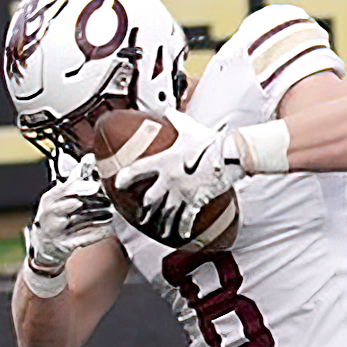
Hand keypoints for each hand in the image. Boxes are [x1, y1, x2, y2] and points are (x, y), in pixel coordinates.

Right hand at [24, 155, 112, 274]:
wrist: (44, 245)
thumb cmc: (56, 215)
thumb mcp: (60, 196)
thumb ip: (75, 179)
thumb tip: (90, 157)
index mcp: (50, 198)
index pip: (66, 189)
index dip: (82, 186)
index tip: (97, 185)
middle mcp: (50, 213)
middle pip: (72, 203)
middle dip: (91, 200)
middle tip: (107, 199)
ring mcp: (55, 229)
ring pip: (78, 221)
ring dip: (96, 217)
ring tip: (111, 213)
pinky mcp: (64, 245)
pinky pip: (82, 239)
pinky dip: (96, 234)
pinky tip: (109, 230)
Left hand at [116, 111, 246, 243]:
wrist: (229, 156)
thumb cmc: (209, 142)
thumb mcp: (189, 128)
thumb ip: (176, 120)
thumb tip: (169, 111)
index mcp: (163, 161)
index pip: (136, 170)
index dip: (124, 178)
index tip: (117, 184)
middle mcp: (169, 179)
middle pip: (150, 200)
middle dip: (145, 211)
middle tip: (142, 217)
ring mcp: (182, 192)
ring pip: (166, 213)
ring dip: (162, 223)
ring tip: (160, 230)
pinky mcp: (196, 201)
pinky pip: (186, 219)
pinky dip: (183, 229)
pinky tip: (182, 235)